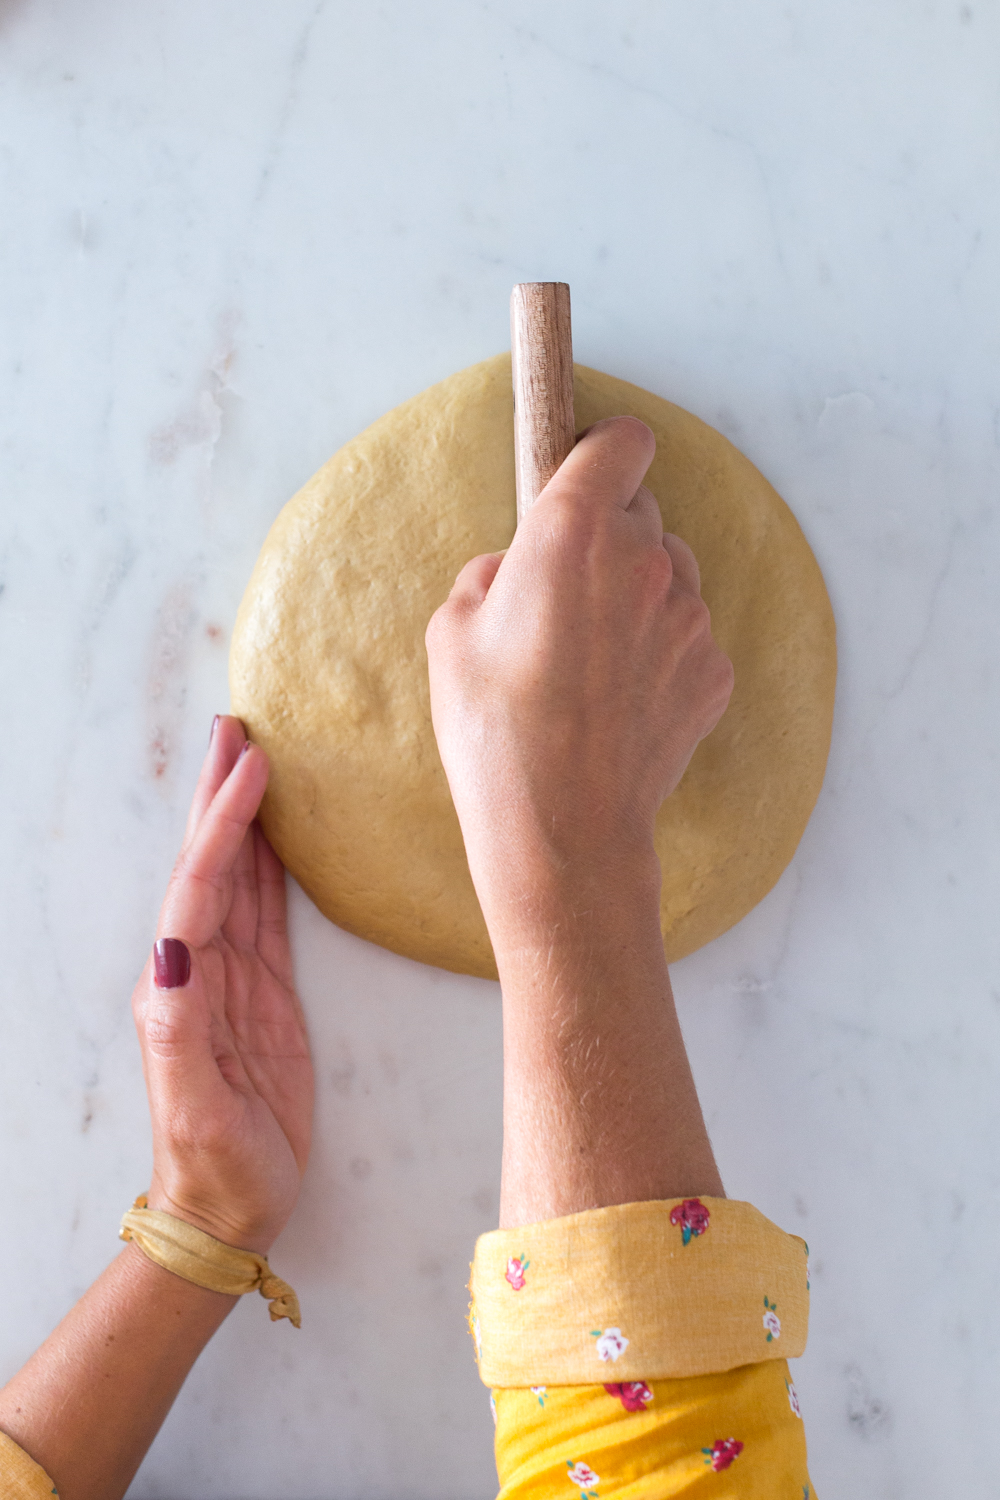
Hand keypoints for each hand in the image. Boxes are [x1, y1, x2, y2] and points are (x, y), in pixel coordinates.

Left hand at [132, 716, 312, 1253]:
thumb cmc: (214, 1165)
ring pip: (236, 878)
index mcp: (177, 987)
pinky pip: (264, 913)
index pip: (200, 887)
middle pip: (209, 864)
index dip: (224, 824)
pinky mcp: (264, 994)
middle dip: (221, 796)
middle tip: (237, 728)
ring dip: (241, 818)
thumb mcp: (195, 1106)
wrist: (226, 1211)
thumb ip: (180, 1030)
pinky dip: (268, 865)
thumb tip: (172, 949)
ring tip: (252, 759)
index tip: (251, 766)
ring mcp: (231, 979)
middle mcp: (197, 970)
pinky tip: (276, 835)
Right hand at [426, 416, 733, 940]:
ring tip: (594, 654)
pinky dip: (662, 650)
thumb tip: (512, 570)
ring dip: (640, 591)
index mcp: (571, 532)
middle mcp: (642, 560)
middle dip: (610, 535)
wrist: (561, 827)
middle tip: (568, 591)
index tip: (586, 468)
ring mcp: (688, 616)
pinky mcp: (713, 669)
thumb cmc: (494, 732)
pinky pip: (688, 634)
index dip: (603, 451)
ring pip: (672, 572)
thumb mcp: (450, 633)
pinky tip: (621, 696)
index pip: (621, 442)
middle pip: (643, 510)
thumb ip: (489, 576)